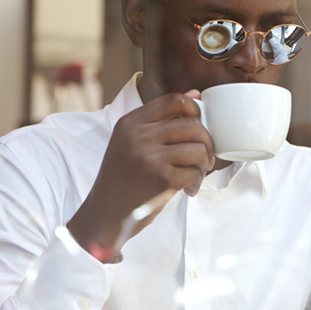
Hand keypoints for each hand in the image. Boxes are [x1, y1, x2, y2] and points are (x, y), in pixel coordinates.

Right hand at [67, 91, 214, 259]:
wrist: (104, 215)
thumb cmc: (122, 179)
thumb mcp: (131, 142)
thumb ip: (161, 120)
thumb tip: (196, 94)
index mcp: (130, 123)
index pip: (173, 100)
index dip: (195, 110)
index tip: (199, 126)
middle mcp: (139, 136)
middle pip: (192, 124)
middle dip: (206, 142)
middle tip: (203, 159)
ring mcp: (150, 157)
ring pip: (198, 148)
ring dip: (203, 165)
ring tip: (194, 176)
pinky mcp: (161, 179)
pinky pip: (195, 172)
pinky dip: (196, 182)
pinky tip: (187, 190)